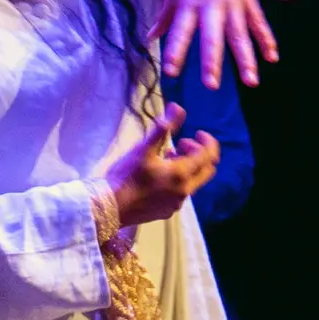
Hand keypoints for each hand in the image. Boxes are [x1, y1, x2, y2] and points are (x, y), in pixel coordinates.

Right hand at [98, 107, 221, 227]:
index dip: (207, 141)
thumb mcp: (143, 148)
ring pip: (193, 182)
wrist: (109, 207)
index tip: (197, 132)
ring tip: (167, 156)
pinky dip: (179, 180)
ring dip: (187, 166)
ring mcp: (177, 203)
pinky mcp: (167, 211)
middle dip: (199, 154)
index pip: (209, 156)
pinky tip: (160, 176)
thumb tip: (178, 107)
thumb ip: (163, 128)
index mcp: (181, 174)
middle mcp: (185, 191)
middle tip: (182, 143)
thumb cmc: (126, 176)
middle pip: (207, 170)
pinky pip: (182, 193)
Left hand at [152, 0, 276, 89]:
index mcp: (189, 2)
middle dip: (212, 61)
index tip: (171, 71)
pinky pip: (258, 22)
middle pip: (212, 37)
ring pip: (240, 34)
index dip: (175, 50)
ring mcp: (233, 2)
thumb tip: (151, 37)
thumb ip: (165, 14)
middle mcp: (211, 5)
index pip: (180, 31)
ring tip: (250, 81)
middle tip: (211, 85)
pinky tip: (272, 57)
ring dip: (246, 58)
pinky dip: (267, 39)